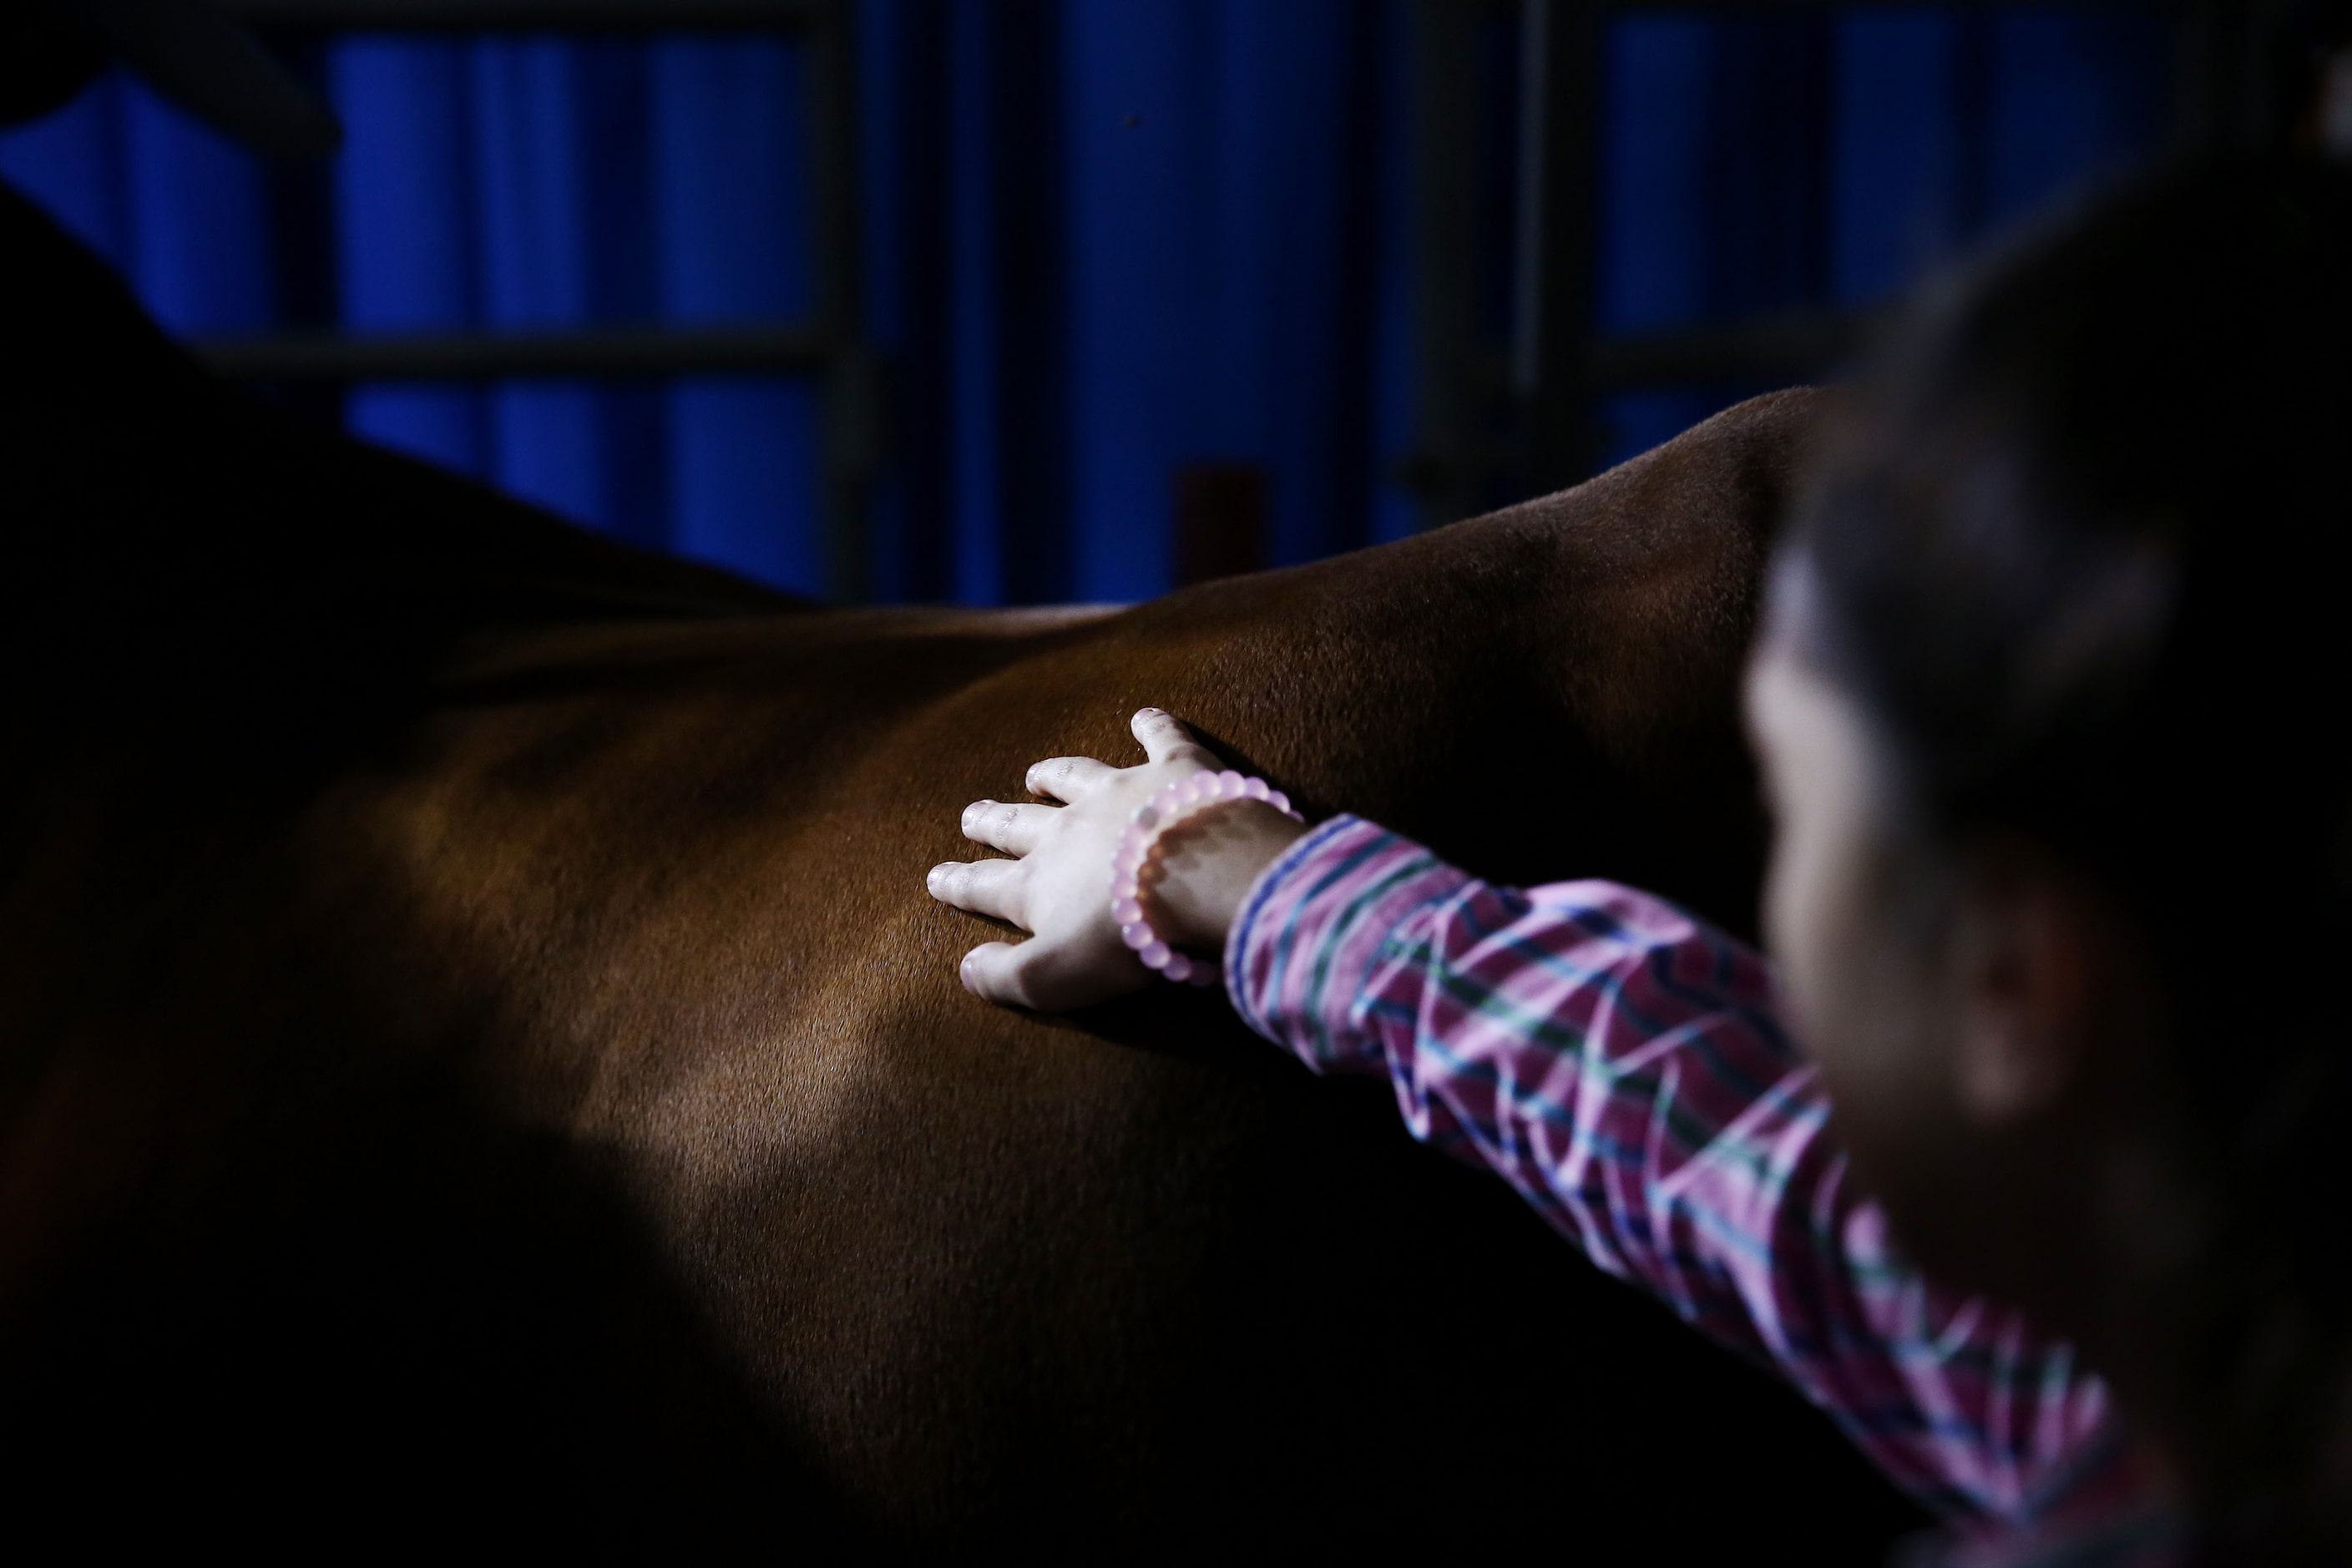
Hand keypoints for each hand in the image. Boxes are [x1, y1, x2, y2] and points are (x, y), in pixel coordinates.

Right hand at [926, 709, 1308, 1010]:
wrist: (1201, 876)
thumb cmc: (1126, 937)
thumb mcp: (1054, 978)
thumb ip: (1005, 976)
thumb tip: (966, 968)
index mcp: (1039, 884)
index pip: (986, 886)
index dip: (959, 885)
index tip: (936, 878)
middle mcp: (1070, 829)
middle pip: (1020, 824)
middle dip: (992, 822)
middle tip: (971, 816)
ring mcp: (1121, 792)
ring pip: (1076, 778)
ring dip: (1054, 774)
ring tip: (1036, 773)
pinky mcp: (1175, 770)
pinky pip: (1160, 739)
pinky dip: (1152, 726)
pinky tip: (1144, 716)